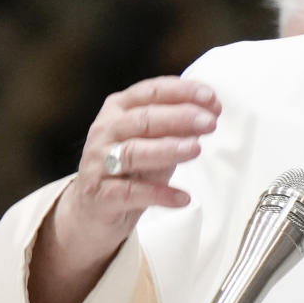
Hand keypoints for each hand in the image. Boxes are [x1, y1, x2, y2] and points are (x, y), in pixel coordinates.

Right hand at [56, 75, 220, 259]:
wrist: (92, 210)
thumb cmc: (129, 168)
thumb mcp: (155, 142)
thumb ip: (178, 127)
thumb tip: (211, 112)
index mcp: (119, 109)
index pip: (151, 92)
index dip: (182, 92)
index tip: (211, 97)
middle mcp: (105, 131)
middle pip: (143, 119)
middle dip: (180, 117)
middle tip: (210, 122)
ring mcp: (98, 163)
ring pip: (133, 152)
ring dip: (168, 149)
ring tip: (196, 149)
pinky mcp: (100, 195)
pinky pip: (131, 193)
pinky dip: (159, 194)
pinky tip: (183, 198)